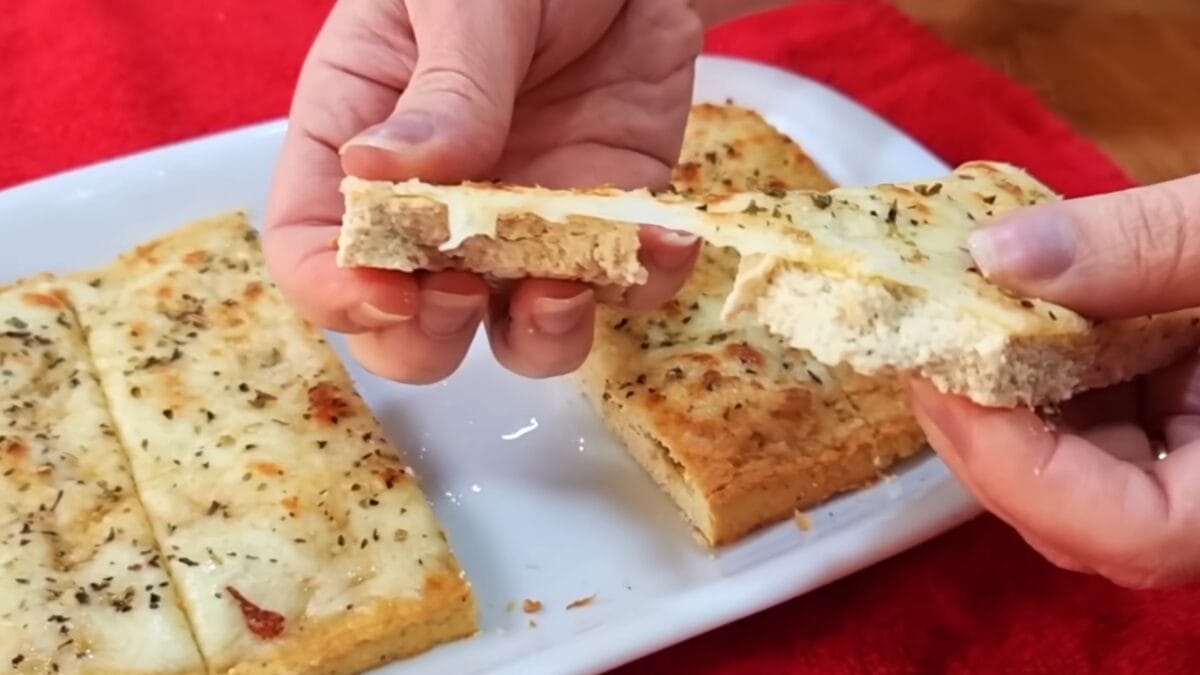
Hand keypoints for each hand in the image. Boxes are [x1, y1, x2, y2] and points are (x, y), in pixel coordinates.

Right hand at [263, 0, 705, 383]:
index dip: (332, 288)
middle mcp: (435, 203)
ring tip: (568, 288)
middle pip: (403, 320)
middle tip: (467, 293)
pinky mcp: (607, 224)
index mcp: (360, 137)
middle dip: (428, 335)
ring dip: (540, 337)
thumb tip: (381, 171)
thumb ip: (441, 87)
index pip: (311, 243)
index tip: (384, 293)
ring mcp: (524, 225)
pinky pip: (624, 288)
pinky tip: (662, 235)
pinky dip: (646, 280)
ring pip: (513, 332)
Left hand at [907, 173, 1199, 587]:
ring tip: (958, 308)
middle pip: (1073, 509)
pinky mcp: (1184, 426)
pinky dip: (1046, 368)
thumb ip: (1151, 247)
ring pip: (1070, 467)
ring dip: (1003, 392)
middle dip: (984, 423)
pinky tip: (1022, 308)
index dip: (1018, 465)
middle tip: (921, 329)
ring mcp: (1199, 466)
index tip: (942, 370)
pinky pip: (1096, 421)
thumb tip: (998, 255)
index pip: (1130, 531)